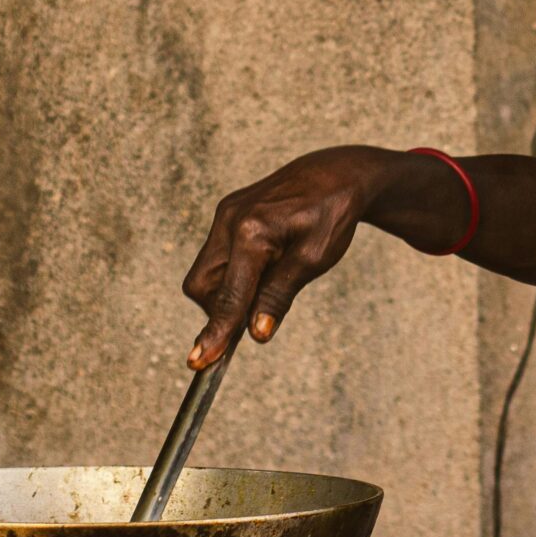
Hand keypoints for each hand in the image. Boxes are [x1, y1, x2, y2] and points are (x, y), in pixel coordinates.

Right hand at [181, 146, 400, 368]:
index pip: (228, 295)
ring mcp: (224, 213)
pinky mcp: (226, 211)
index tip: (198, 363)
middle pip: (202, 286)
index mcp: (252, 232)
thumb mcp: (315, 260)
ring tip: (271, 280)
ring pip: (205, 272)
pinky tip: (265, 266)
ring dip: (228, 291)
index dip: (215, 332)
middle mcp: (229, 220)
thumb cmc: (332, 216)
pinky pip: (216, 255)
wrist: (337, 173)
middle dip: (221, 309)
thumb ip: (279, 296)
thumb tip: (255, 334)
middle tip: (257, 314)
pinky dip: (233, 273)